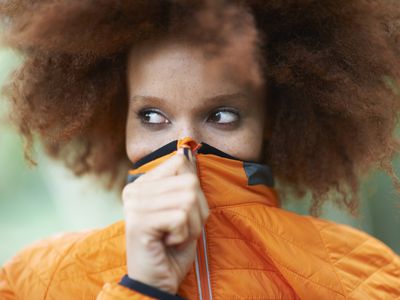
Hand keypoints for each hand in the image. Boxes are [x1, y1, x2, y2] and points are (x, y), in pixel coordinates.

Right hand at [122, 148, 209, 293]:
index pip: (180, 162)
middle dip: (197, 211)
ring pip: (188, 199)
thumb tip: (189, 153)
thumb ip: (184, 183)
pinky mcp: (139, 221)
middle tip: (181, 228)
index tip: (182, 210)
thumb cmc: (172, 246)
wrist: (156, 281)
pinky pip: (181, 217)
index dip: (193, 187)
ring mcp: (135, 205)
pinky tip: (169, 242)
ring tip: (175, 236)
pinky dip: (184, 234)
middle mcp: (135, 190)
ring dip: (192, 224)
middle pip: (190, 181)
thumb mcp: (183, 210)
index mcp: (143, 184)